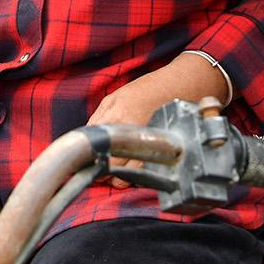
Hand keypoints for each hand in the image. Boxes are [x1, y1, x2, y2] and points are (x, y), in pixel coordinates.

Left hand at [86, 54, 229, 186]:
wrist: (178, 85)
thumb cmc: (145, 90)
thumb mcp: (114, 97)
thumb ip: (98, 118)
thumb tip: (88, 139)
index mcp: (116, 116)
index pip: (94, 146)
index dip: (87, 158)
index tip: (85, 163)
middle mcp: (131, 132)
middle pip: (108, 165)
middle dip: (100, 171)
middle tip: (99, 169)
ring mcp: (146, 143)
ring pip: (125, 176)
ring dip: (117, 177)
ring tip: (116, 170)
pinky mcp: (159, 151)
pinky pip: (142, 173)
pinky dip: (135, 175)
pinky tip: (133, 166)